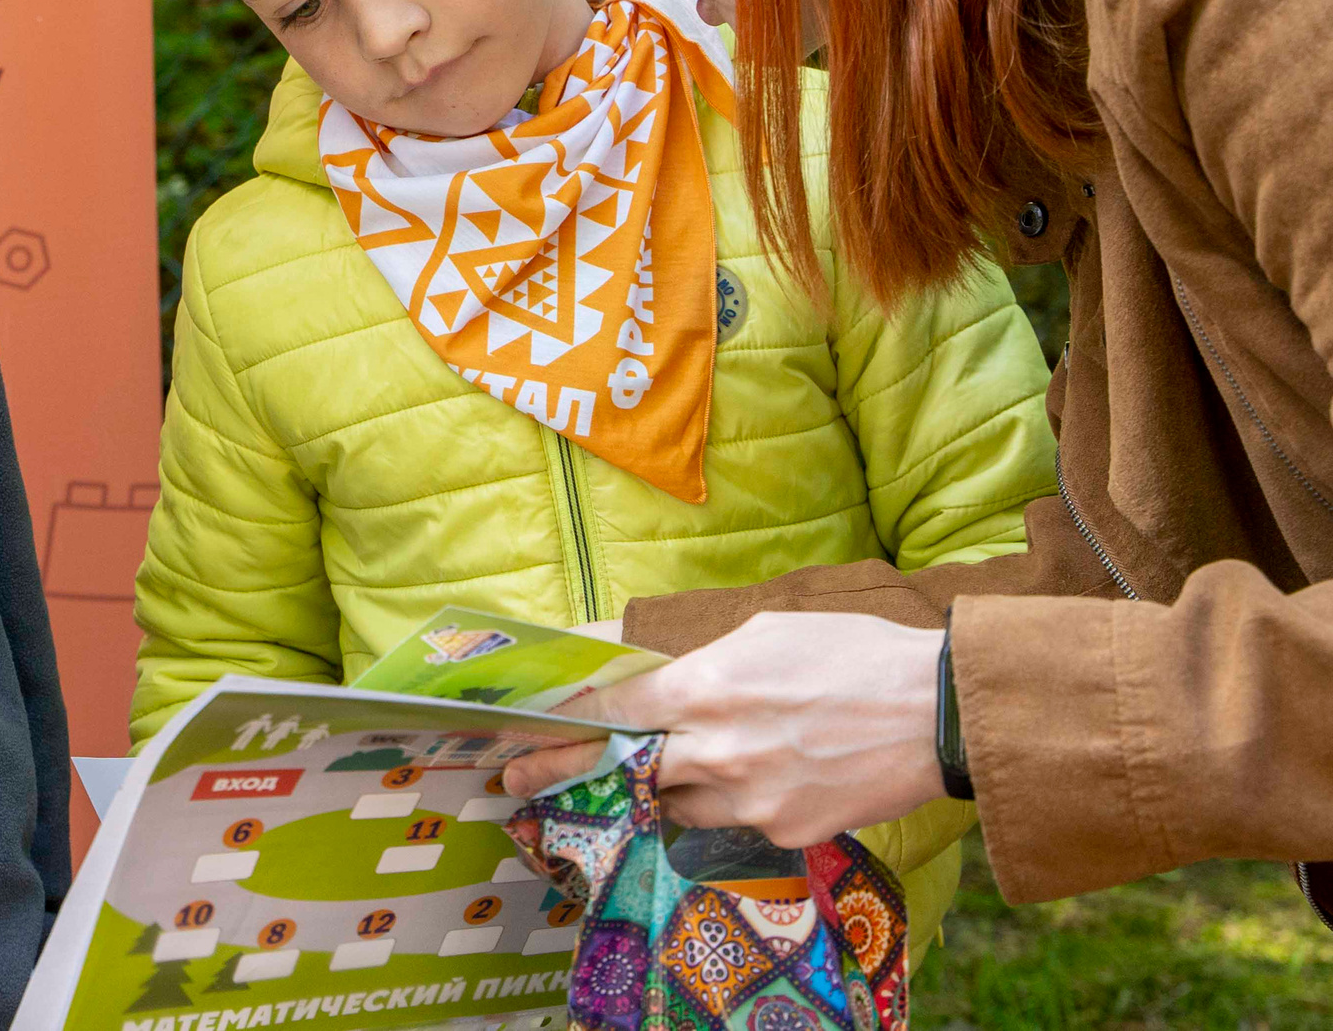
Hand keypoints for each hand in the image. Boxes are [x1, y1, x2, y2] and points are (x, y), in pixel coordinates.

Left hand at [499, 612, 949, 845]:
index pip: (611, 712)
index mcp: (707, 686)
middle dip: (579, 771)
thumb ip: (699, 657)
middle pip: (628, 768)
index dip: (563, 724)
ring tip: (669, 768)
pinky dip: (730, 803)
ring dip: (665, 787)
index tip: (520, 735)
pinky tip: (756, 776)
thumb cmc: (853, 653)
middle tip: (525, 778)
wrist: (940, 712)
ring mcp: (751, 798)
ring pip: (676, 803)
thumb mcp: (764, 629)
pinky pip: (732, 822)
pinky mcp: (784, 831)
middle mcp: (718, 749)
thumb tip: (648, 670)